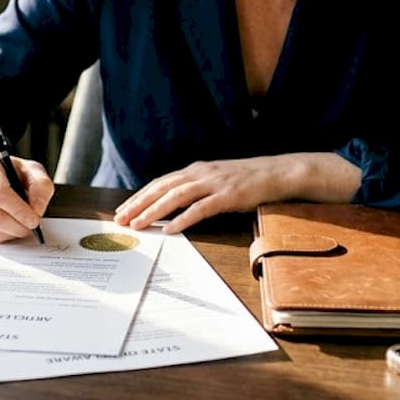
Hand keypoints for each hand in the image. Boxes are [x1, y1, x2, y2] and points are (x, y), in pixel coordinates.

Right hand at [0, 143, 54, 242]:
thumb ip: (41, 185)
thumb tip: (37, 210)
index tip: (34, 220)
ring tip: (21, 226)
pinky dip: (0, 237)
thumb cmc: (6, 169)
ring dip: (11, 234)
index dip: (19, 211)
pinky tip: (8, 227)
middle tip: (32, 227)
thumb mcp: (29, 168)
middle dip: (18, 227)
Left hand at [113, 153, 359, 233]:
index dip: (139, 196)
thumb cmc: (247, 180)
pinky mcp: (228, 196)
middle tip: (120, 219)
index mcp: (195, 170)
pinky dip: (184, 219)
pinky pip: (201, 209)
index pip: (160, 183)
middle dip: (138, 204)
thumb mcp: (216, 180)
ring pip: (176, 196)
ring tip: (138, 225)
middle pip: (161, 188)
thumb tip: (173, 205)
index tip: (122, 210)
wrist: (279, 173)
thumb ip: (196, 189)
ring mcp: (214, 183)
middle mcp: (200, 173)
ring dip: (154, 212)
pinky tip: (172, 230)